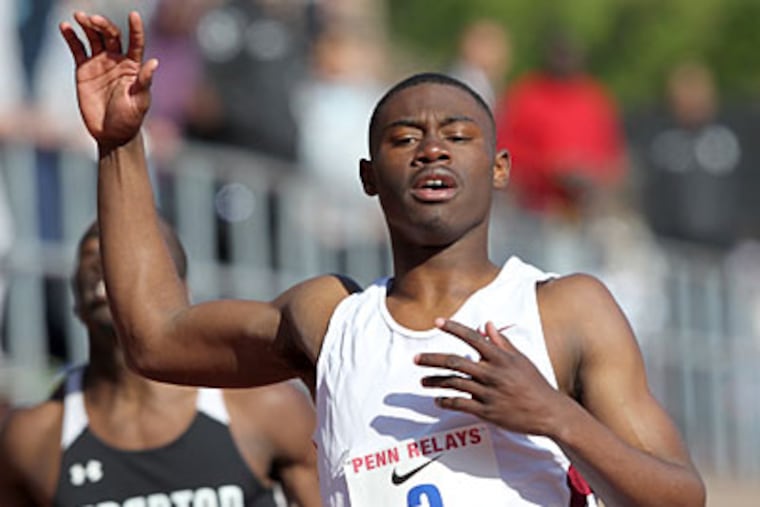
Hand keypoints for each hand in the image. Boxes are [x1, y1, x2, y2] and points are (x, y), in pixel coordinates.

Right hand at [59, 11, 157, 149]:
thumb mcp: (140, 102)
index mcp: (133, 67)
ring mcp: (100, 63)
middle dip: (103, 25)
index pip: (136, 43)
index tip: (134, 15)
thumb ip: (144, 82)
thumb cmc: (130, 120)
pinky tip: (65, 27)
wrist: (111, 134)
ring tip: (79, 16)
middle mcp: (117, 61)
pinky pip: (77, 49)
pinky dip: (71, 37)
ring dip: (87, 25)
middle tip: (92, 19)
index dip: (136, 29)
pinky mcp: (84, 70)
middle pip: (111, 35)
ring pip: (94, 38)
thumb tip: (154, 62)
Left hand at [415, 319, 568, 435]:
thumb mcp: (520, 359)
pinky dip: (446, 401)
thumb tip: (486, 324)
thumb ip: (501, 342)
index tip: (436, 321)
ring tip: (422, 381)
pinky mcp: (488, 411)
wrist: (549, 412)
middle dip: (432, 359)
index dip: (453, 328)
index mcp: (501, 357)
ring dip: (435, 382)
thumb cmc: (535, 383)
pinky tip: (437, 400)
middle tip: (415, 358)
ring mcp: (489, 393)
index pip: (472, 337)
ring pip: (454, 383)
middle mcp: (493, 373)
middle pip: (455, 361)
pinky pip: (461, 404)